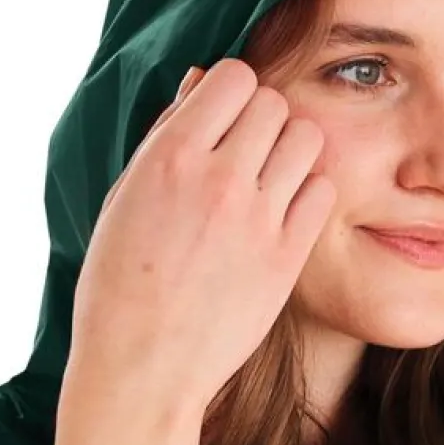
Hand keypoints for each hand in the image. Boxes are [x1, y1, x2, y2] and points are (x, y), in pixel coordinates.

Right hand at [67, 57, 336, 422]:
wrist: (143, 368)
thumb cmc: (119, 286)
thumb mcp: (124, 200)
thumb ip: (164, 138)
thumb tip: (201, 84)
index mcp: (170, 157)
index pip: (231, 77)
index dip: (230, 92)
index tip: (221, 120)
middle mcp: (219, 179)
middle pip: (273, 103)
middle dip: (260, 120)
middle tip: (245, 153)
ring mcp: (259, 219)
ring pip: (307, 139)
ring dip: (290, 151)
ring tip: (268, 180)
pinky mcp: (287, 257)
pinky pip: (323, 191)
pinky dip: (308, 194)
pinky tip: (283, 214)